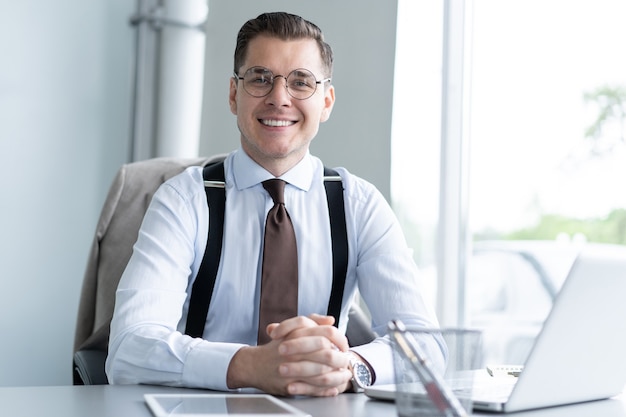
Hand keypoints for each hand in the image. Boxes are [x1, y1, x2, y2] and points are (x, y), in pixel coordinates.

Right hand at [226, 315, 351, 396]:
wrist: (253, 364)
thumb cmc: (275, 346)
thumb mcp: (292, 328)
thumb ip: (312, 321)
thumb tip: (331, 320)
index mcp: (297, 334)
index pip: (327, 333)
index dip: (340, 340)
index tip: (344, 345)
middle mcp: (294, 350)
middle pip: (326, 354)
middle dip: (341, 359)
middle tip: (347, 361)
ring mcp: (291, 368)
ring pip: (322, 373)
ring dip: (337, 376)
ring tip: (344, 376)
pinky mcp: (289, 384)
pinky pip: (313, 388)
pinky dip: (326, 389)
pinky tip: (333, 388)